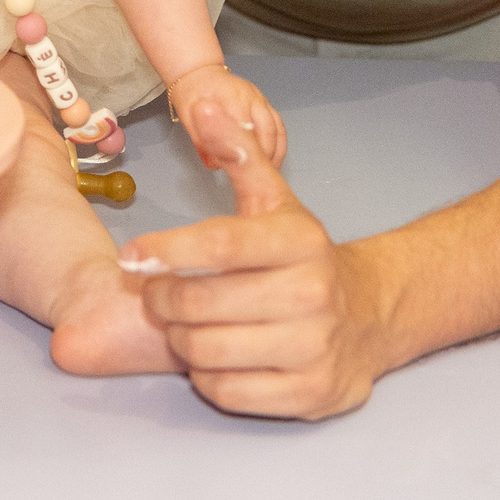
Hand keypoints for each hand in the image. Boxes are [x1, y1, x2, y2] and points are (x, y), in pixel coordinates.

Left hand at [125, 101, 389, 419]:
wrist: (370, 316)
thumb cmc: (302, 257)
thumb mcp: (275, 201)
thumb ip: (240, 153)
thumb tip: (207, 104)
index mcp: (300, 242)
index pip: (221, 245)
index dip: (168, 250)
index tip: (130, 256)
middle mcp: (312, 295)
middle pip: (203, 305)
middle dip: (164, 301)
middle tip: (157, 294)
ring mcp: (314, 349)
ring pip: (208, 351)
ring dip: (182, 340)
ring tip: (185, 325)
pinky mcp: (309, 396)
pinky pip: (227, 392)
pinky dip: (206, 377)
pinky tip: (214, 356)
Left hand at [166, 62, 285, 162]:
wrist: (200, 74)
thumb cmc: (193, 93)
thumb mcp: (188, 117)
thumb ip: (202, 140)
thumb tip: (214, 163)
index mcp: (229, 96)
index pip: (243, 128)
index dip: (244, 151)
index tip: (242, 170)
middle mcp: (250, 95)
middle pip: (266, 130)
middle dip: (263, 155)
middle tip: (257, 175)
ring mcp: (260, 99)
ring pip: (276, 129)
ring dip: (274, 152)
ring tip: (266, 171)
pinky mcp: (266, 104)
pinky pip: (279, 126)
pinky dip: (278, 144)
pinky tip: (272, 159)